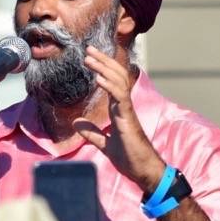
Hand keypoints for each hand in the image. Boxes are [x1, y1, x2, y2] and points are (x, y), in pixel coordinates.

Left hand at [71, 46, 164, 191]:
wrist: (143, 171)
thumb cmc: (129, 158)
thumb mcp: (104, 144)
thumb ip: (92, 133)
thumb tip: (76, 123)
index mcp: (119, 109)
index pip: (111, 82)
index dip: (102, 68)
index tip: (90, 57)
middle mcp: (124, 106)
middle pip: (116, 76)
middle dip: (103, 61)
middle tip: (88, 49)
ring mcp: (127, 111)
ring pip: (118, 82)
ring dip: (104, 68)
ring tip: (90, 58)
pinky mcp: (129, 119)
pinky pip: (120, 97)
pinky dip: (109, 85)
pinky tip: (98, 77)